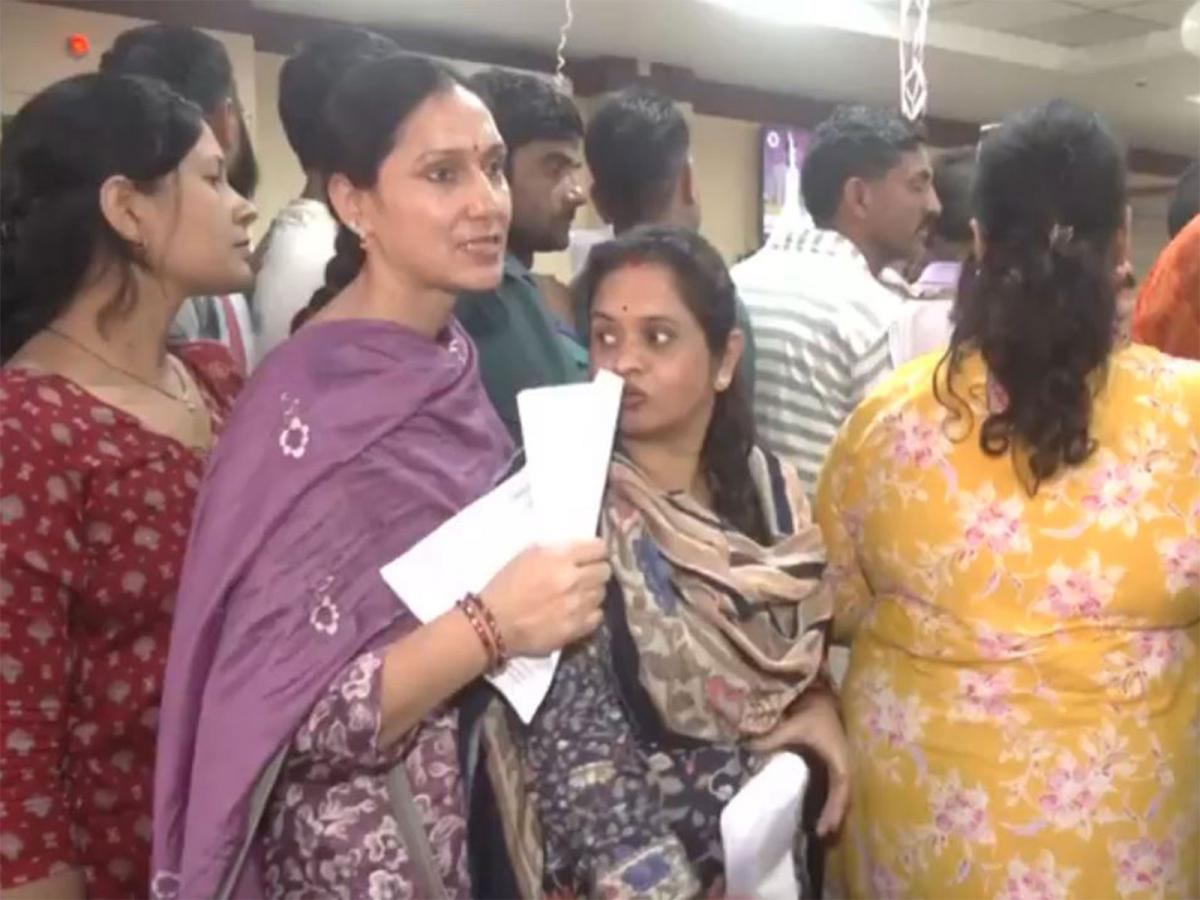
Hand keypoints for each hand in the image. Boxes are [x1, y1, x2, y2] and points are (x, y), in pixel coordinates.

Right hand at [481, 540, 610, 656]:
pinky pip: (597, 616)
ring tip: (577, 595)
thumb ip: (559, 550)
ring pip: (602, 593)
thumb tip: (582, 551)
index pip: (599, 548)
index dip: (597, 552)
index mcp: (560, 556)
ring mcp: (576, 605)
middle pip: (605, 571)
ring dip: (592, 593)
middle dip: (596, 572)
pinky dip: (589, 613)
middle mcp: (573, 578)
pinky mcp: (575, 628)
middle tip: (585, 576)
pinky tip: (576, 612)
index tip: (592, 556)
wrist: (493, 622)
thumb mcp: (529, 554)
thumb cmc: (506, 584)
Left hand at [749, 689, 849, 837]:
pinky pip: (832, 784)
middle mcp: (843, 762)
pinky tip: (817, 808)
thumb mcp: (794, 725)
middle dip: (834, 814)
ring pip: (839, 791)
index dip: (834, 808)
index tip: (823, 828)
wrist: (821, 696)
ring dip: (832, 808)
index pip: (841, 787)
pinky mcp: (831, 760)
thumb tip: (748, 749)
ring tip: (821, 828)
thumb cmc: (812, 710)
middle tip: (821, 835)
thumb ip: (773, 738)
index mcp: (839, 757)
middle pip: (843, 795)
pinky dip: (827, 798)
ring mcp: (838, 762)